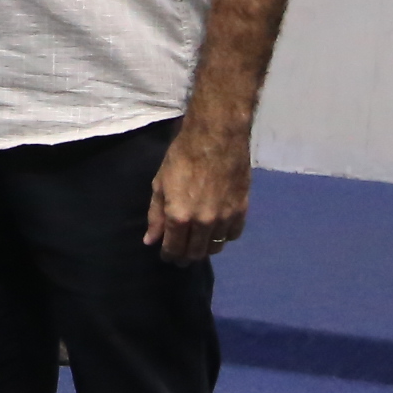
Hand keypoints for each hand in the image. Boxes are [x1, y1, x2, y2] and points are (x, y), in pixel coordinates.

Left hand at [143, 124, 250, 263]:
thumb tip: (151, 241)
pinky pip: (233, 234)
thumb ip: (156, 215)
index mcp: (179, 217)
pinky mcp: (242, 209)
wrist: (217, 136)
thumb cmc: (183, 156)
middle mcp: (203, 223)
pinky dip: (224, 236)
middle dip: (186, 256)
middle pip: (195, 252)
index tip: (167, 255)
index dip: (169, 255)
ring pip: (215, 247)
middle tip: (181, 254)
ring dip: (205, 248)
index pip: (174, 248)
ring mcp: (225, 218)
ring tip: (198, 244)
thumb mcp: (160, 184)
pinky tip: (217, 230)